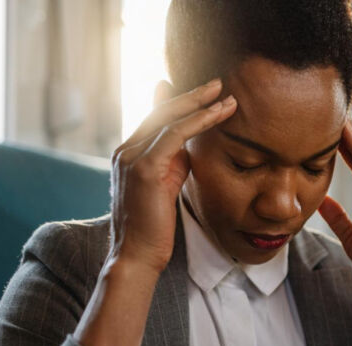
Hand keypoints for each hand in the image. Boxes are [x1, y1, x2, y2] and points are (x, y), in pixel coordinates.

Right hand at [109, 80, 236, 272]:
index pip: (157, 120)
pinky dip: (199, 121)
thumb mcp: (166, 188)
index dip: (182, 104)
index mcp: (130, 154)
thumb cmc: (155, 227)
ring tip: (226, 95)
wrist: (137, 256)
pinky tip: (219, 113)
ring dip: (200, 104)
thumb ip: (175, 164)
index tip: (207, 93)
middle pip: (161, 112)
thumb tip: (190, 147)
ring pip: (169, 118)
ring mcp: (131, 157)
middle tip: (219, 83)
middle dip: (192, 96)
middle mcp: (126, 150)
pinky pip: (175, 134)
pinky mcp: (144, 168)